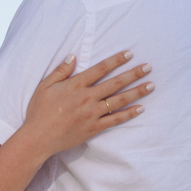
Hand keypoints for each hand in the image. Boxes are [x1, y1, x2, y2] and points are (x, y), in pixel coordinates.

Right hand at [23, 50, 151, 158]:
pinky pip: (115, 120)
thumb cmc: (39, 110)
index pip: (100, 69)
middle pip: (115, 83)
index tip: (129, 54)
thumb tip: (74, 56)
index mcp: (75, 85)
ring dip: (137, 92)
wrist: (39, 137)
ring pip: (119, 100)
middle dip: (133, 74)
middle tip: (148, 67)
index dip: (116, 60)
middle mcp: (87, 98)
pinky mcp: (95, 128)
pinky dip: (129, 114)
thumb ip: (60, 71)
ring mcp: (93, 113)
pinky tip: (141, 108)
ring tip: (151, 85)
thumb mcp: (44, 86)